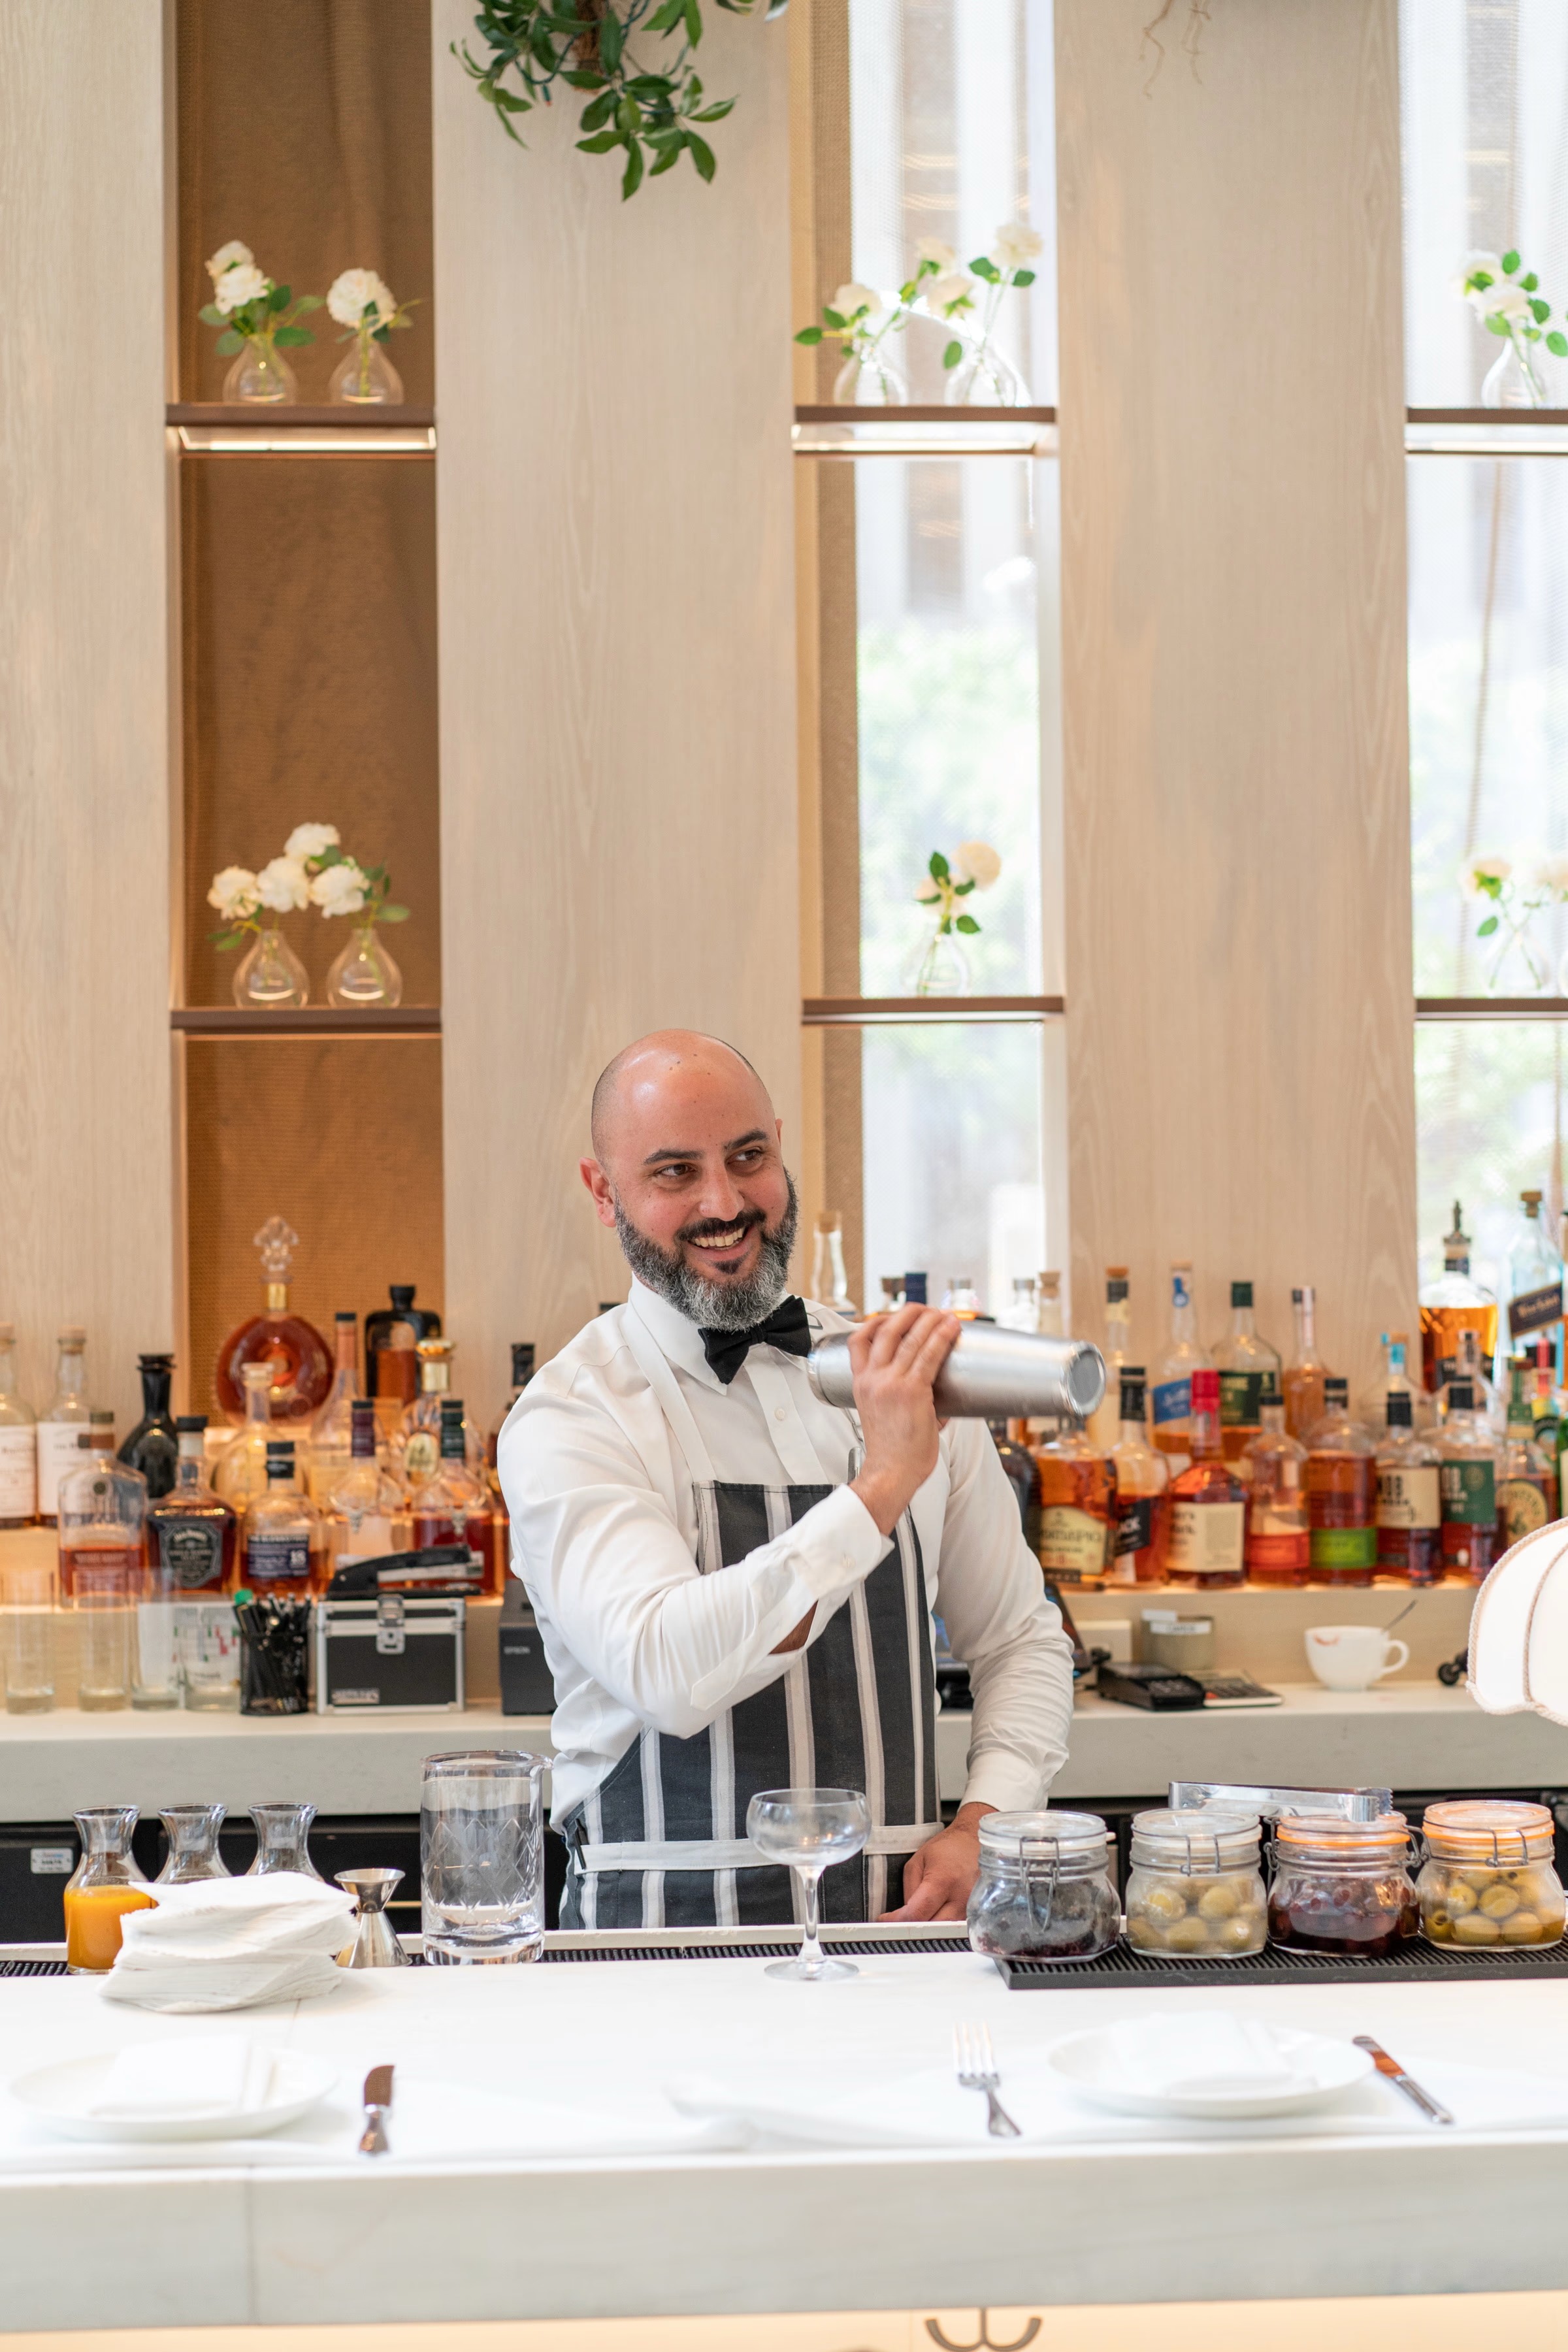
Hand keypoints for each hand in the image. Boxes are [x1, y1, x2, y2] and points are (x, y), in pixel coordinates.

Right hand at [848, 1305, 960, 1536]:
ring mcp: (891, 1383)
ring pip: (911, 1338)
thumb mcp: (880, 1414)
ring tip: (944, 1314)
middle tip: (925, 1309)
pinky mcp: (912, 1391)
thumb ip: (899, 1395)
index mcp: (860, 1383)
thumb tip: (933, 1390)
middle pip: (886, 1329)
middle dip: (908, 1313)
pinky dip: (942, 1337)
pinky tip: (951, 1328)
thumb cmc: (891, 1451)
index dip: (874, 1321)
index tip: (891, 1316)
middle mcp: (873, 1378)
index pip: (857, 1340)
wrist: (890, 1473)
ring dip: (930, 1320)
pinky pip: (929, 1355)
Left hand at [878, 1802, 993, 1921]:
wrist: (973, 1843)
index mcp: (943, 1881)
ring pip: (944, 1933)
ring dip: (926, 1931)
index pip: (917, 1913)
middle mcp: (961, 1898)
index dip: (898, 1920)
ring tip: (913, 1921)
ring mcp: (971, 1909)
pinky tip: (930, 1921)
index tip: (884, 1920)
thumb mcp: (917, 1862)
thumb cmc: (944, 1850)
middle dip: (911, 1929)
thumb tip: (905, 1916)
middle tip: (897, 1924)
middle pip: (932, 1929)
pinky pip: (954, 1929)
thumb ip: (909, 1891)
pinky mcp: (975, 1914)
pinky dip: (940, 1928)